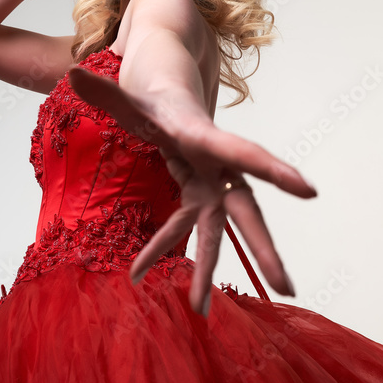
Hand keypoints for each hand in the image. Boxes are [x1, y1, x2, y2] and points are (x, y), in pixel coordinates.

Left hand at [68, 66, 316, 314]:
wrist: (168, 93)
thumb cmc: (152, 96)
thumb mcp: (126, 96)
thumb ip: (103, 91)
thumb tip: (74, 73)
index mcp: (206, 137)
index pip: (242, 153)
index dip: (273, 170)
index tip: (308, 191)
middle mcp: (217, 165)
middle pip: (246, 210)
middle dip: (264, 249)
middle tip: (285, 287)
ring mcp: (210, 182)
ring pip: (219, 229)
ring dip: (210, 268)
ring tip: (201, 310)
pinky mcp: (198, 193)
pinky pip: (185, 226)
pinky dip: (163, 248)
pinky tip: (138, 273)